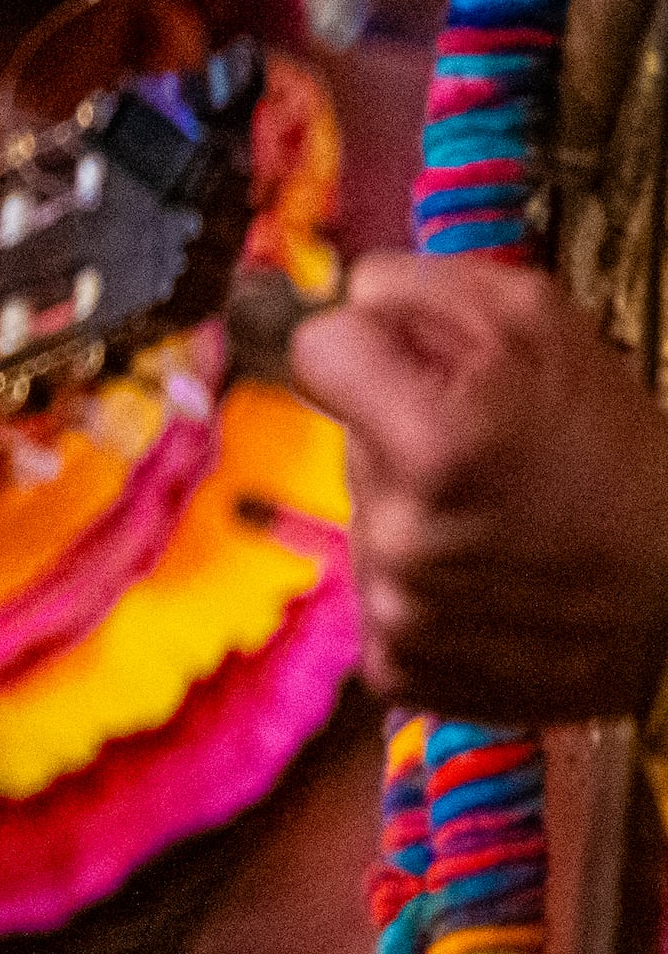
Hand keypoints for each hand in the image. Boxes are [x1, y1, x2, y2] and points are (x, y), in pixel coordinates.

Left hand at [292, 251, 667, 721]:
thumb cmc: (636, 464)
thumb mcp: (546, 326)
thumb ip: (421, 288)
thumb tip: (346, 294)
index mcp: (437, 442)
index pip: (317, 349)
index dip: (365, 348)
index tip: (411, 369)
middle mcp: (405, 535)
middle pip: (348, 439)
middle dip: (403, 435)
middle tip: (497, 458)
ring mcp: (400, 609)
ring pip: (367, 518)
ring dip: (419, 513)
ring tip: (509, 525)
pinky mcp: (403, 666)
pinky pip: (380, 593)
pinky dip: (427, 586)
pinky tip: (495, 584)